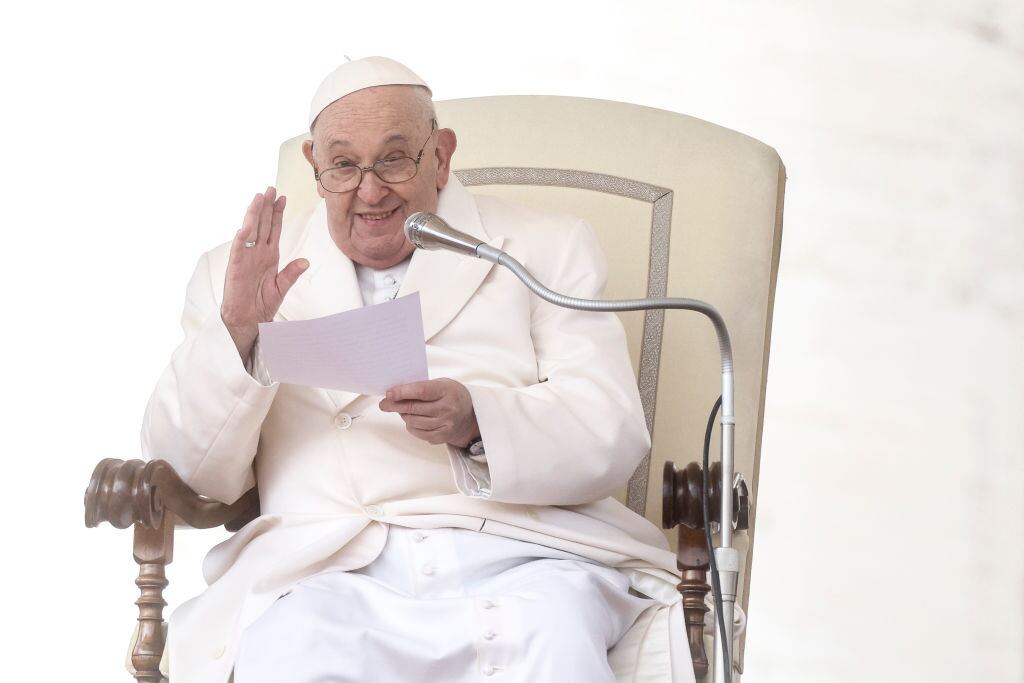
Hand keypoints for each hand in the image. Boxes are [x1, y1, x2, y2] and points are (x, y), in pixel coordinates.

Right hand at [221, 187, 308, 360]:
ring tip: (259, 198)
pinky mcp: (236, 267)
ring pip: (250, 231)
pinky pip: (239, 249)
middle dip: (267, 206)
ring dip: (254, 214)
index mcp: (269, 255)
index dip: (277, 213)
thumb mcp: (282, 287)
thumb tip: (305, 261)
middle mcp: (256, 252)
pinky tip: (246, 226)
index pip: (273, 229)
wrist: (248, 319)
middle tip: (271, 188)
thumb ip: (292, 273)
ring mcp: (245, 257)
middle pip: (262, 224)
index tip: (283, 197)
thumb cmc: (262, 303)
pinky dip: (242, 238)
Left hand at [379, 378, 480, 447]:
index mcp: (447, 391)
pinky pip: (418, 432)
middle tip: (384, 404)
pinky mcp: (442, 436)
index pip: (422, 391)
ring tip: (403, 410)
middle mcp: (448, 408)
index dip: (403, 392)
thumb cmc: (452, 396)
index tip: (389, 393)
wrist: (471, 416)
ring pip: (413, 421)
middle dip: (395, 405)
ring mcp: (445, 424)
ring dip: (404, 415)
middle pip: (414, 408)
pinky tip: (413, 420)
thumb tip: (395, 393)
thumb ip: (421, 387)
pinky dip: (411, 426)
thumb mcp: (442, 384)